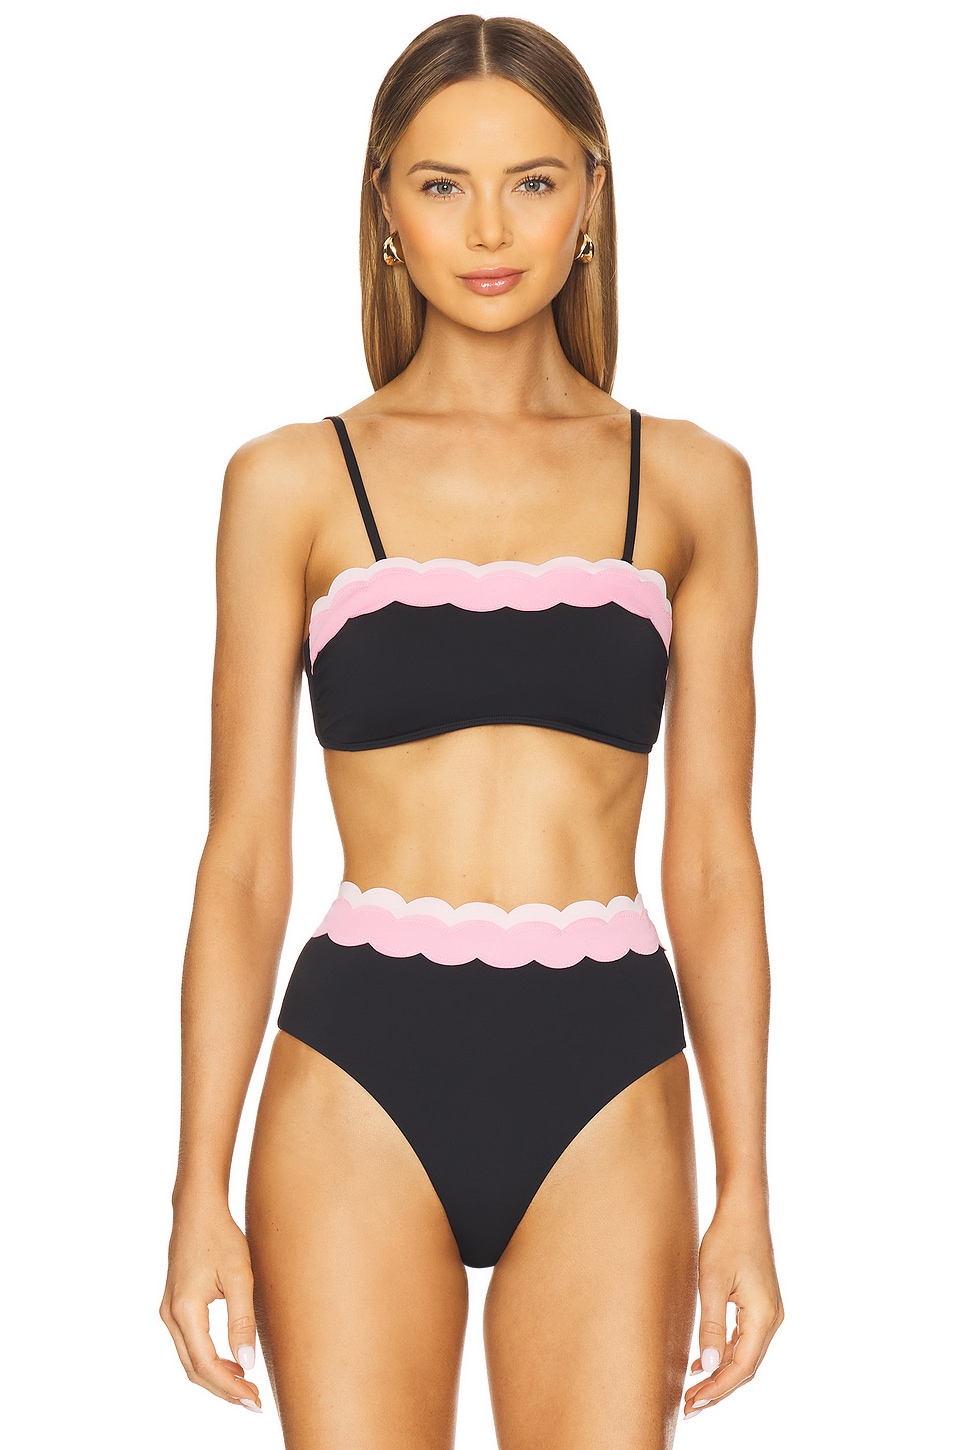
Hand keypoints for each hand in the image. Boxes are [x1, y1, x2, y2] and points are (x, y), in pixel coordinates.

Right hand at [160, 1202, 262, 1410]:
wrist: (197, 1210)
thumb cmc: (221, 1236)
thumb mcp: (240, 1275)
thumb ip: (242, 1320)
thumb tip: (247, 1363)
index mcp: (185, 1310)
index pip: (206, 1364)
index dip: (230, 1387)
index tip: (255, 1398)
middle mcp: (170, 1316)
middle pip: (194, 1369)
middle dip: (223, 1390)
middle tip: (254, 1402)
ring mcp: (169, 1312)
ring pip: (189, 1360)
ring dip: (216, 1378)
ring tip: (246, 1387)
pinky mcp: (175, 1307)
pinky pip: (189, 1346)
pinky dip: (208, 1361)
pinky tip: (232, 1363)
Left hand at [683, 1196, 782, 1418]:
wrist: (743, 1210)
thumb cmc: (727, 1239)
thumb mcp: (712, 1282)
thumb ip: (711, 1325)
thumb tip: (707, 1366)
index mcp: (763, 1317)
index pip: (741, 1367)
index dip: (718, 1389)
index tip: (693, 1403)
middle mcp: (771, 1319)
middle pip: (746, 1367)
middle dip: (718, 1389)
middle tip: (689, 1406)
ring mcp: (768, 1313)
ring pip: (745, 1355)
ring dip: (721, 1374)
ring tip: (694, 1391)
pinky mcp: (759, 1306)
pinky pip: (744, 1340)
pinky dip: (725, 1354)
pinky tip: (704, 1363)